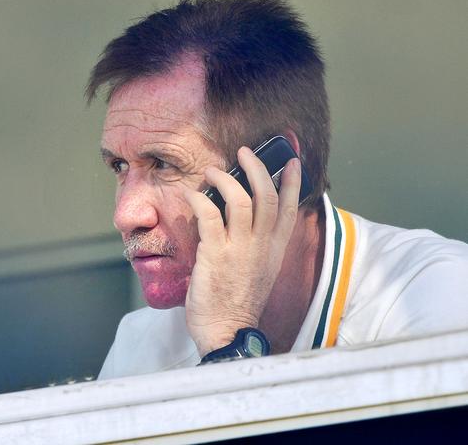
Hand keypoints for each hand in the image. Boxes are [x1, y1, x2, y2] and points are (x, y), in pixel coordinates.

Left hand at [183, 147, 301, 356]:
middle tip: (244, 153)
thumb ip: (257, 245)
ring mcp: (240, 249)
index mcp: (275, 250)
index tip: (292, 161)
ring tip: (211, 171)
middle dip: (257, 168)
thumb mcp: (259, 271)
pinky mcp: (216, 254)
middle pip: (267, 196)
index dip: (292, 183)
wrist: (227, 332)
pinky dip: (200, 199)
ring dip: (225, 179)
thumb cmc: (237, 302)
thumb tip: (243, 219)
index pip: (290, 210)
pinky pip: (209, 215)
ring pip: (240, 200)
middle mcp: (262, 246)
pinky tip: (191, 194)